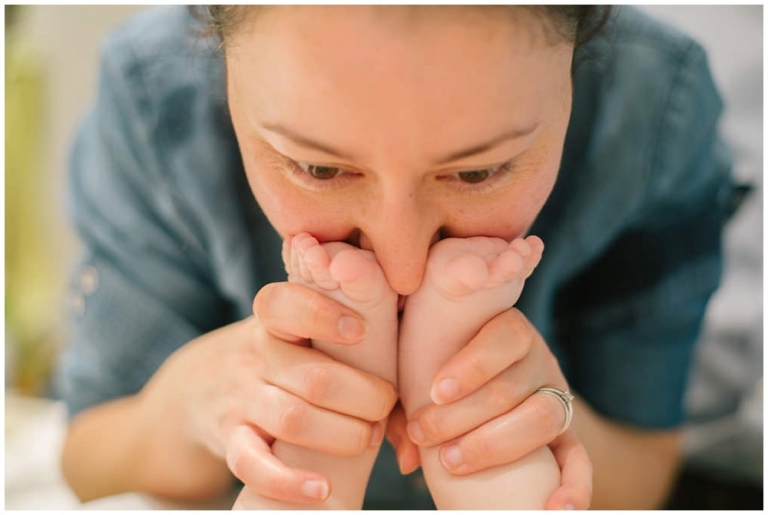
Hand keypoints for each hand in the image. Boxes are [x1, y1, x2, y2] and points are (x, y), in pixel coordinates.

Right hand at [138, 281, 396, 503]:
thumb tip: (412, 394)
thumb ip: (346, 341)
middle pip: (314, 376)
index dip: (324, 315)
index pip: (285, 305)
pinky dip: (289, 482)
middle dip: (364, 396)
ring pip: (293, 419)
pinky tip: (322, 489)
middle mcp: (254, 356)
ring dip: (342, 435)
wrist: (198, 386)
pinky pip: (253, 464)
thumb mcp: (296, 331)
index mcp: (273, 319)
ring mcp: (240, 399)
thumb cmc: (278, 354)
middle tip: (384, 405)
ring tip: (367, 438)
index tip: (361, 329)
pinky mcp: (230, 440)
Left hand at [400, 307, 591, 508]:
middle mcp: (540, 361)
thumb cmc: (442, 378)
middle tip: (424, 435)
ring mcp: (557, 398)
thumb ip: (407, 407)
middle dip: (463, 415)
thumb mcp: (422, 375)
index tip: (435, 392)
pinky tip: (554, 509)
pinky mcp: (569, 437)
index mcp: (508, 331)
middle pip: (514, 385)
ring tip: (452, 461)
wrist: (486, 391)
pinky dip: (573, 487)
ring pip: (543, 417)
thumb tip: (407, 459)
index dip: (472, 364)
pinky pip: (580, 460)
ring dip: (494, 445)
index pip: (505, 336)